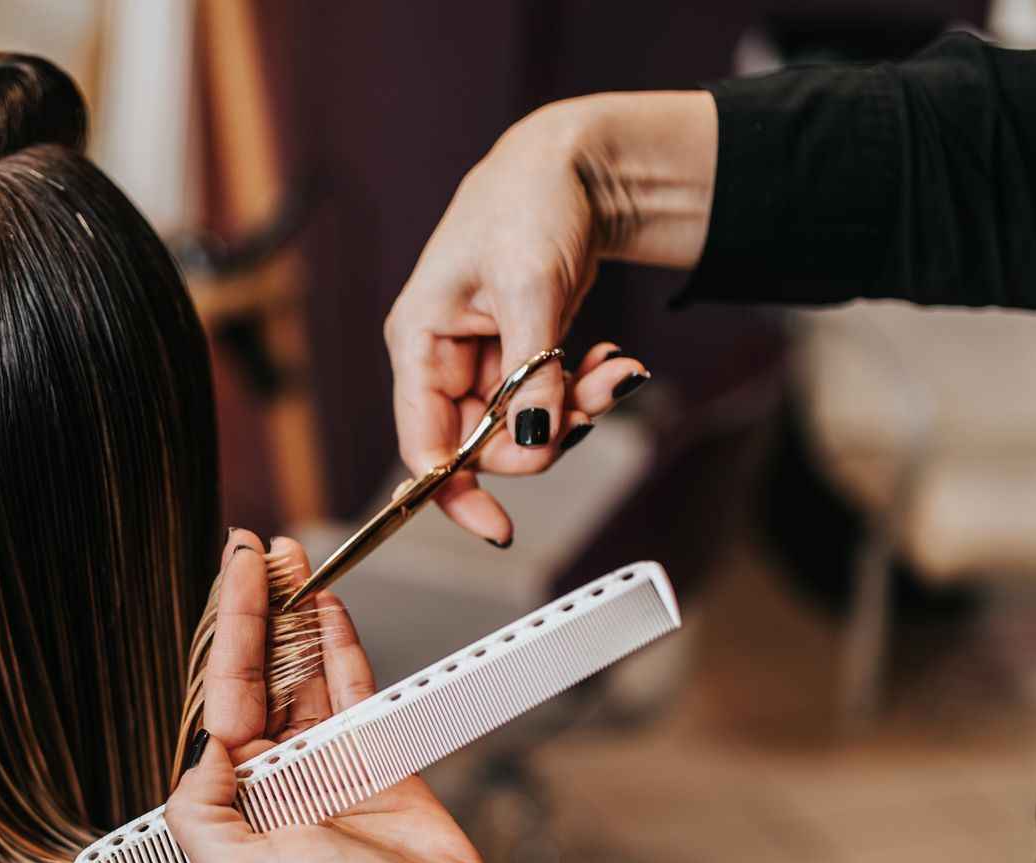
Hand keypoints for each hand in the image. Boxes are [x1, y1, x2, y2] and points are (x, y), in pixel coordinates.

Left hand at [170, 531, 681, 862]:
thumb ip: (200, 810)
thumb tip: (201, 748)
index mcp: (233, 806)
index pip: (221, 699)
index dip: (228, 633)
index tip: (233, 577)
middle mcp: (274, 782)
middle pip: (259, 676)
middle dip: (258, 611)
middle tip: (257, 549)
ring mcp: (326, 768)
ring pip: (304, 674)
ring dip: (298, 618)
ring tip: (293, 560)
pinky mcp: (378, 762)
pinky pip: (354, 690)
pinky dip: (342, 646)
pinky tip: (329, 608)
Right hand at [385, 92, 715, 545]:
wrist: (575, 161)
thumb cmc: (531, 202)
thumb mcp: (531, 288)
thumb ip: (530, 374)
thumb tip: (530, 442)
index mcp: (419, 341)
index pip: (422, 445)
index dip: (453, 493)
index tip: (498, 526)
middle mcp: (443, 357)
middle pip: (482, 443)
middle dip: (544, 433)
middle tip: (596, 402)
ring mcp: (482, 358)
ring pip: (523, 425)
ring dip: (576, 409)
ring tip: (616, 371)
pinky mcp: (519, 353)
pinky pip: (547, 400)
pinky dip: (583, 389)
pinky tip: (612, 361)